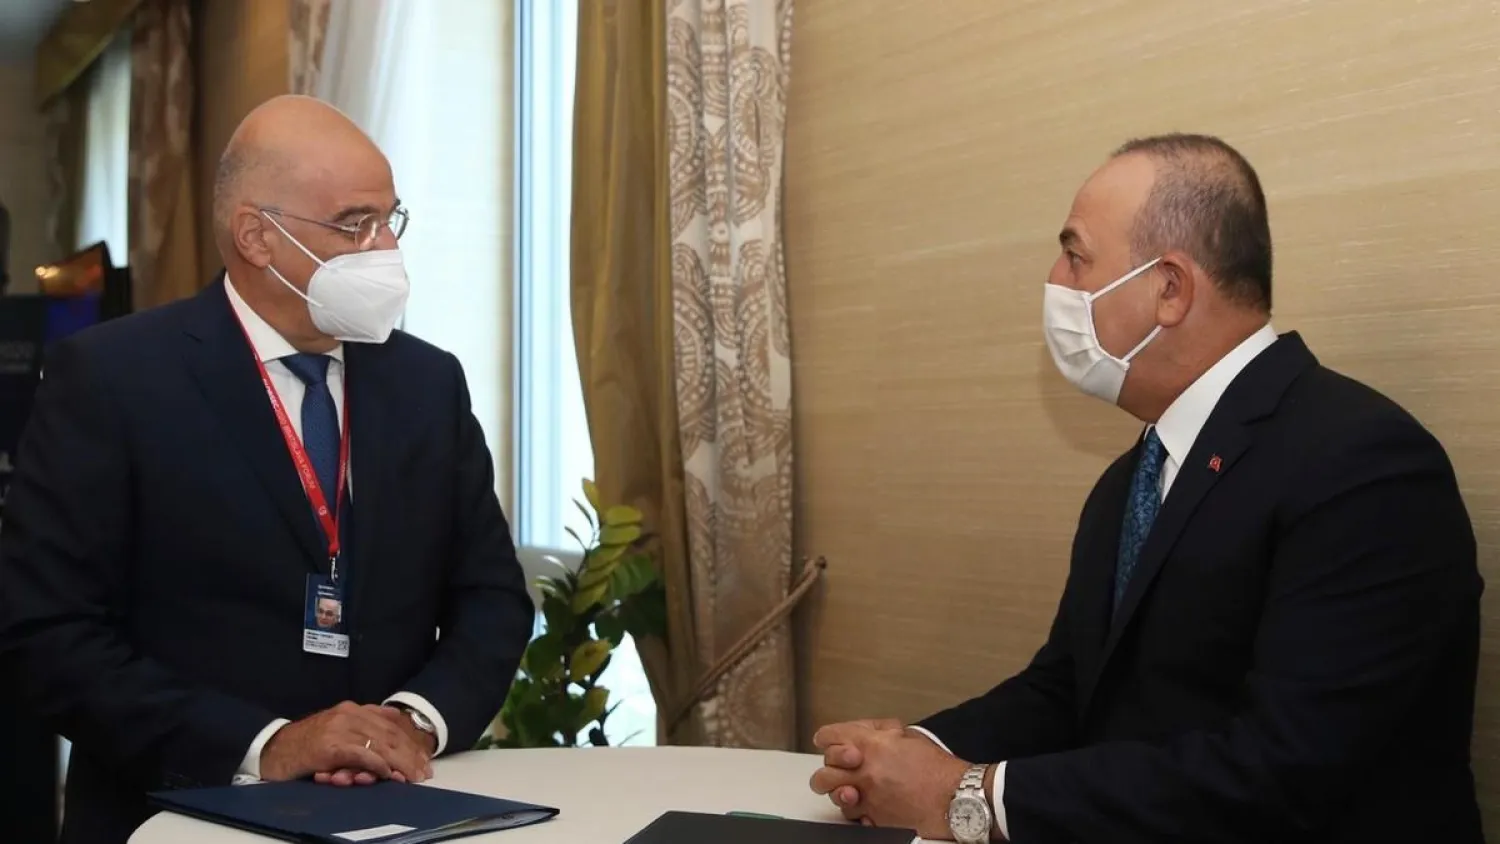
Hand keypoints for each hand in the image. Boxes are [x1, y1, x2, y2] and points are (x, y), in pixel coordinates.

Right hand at [314, 708, 435, 785]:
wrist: (273, 749)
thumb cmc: (306, 745)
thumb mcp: (338, 731)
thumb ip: (362, 728)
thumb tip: (392, 731)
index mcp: (354, 709)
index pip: (391, 724)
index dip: (410, 743)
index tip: (423, 760)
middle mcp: (350, 714)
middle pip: (390, 734)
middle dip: (410, 755)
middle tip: (423, 773)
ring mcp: (340, 727)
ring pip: (380, 744)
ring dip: (399, 763)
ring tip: (410, 777)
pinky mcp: (331, 744)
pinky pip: (361, 753)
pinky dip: (376, 764)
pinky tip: (387, 774)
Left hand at [809, 721, 968, 839]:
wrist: (954, 797)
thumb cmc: (936, 767)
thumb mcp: (907, 735)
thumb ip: (879, 731)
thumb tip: (863, 731)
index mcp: (870, 745)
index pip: (828, 737)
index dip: (828, 739)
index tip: (829, 742)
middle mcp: (863, 772)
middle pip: (823, 772)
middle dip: (830, 770)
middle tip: (842, 770)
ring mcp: (867, 798)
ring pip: (836, 798)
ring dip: (841, 793)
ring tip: (853, 790)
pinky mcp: (874, 820)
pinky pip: (854, 817)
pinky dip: (859, 812)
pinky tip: (870, 805)